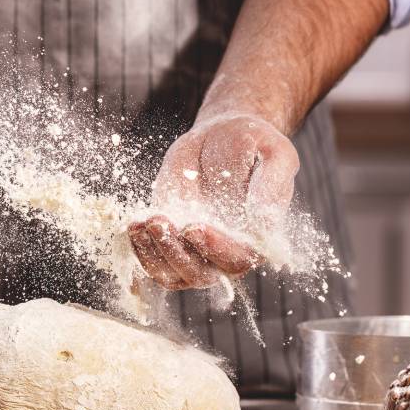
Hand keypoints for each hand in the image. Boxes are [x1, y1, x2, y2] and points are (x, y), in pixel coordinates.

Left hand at [127, 113, 298, 289]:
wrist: (223, 134)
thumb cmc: (254, 143)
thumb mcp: (274, 155)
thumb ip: (272, 187)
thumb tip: (265, 225)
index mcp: (256, 239)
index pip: (237, 259)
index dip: (215, 249)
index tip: (193, 227)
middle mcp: (224, 252)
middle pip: (200, 275)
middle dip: (177, 254)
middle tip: (160, 223)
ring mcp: (194, 249)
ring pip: (172, 274)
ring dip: (153, 254)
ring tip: (142, 223)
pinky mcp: (170, 238)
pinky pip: (152, 260)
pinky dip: (139, 248)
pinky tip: (134, 224)